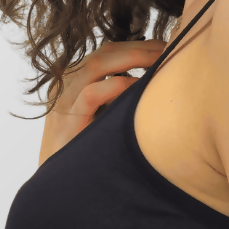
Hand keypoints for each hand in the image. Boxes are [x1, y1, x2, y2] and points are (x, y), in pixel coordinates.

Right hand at [37, 39, 166, 165]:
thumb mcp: (103, 115)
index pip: (110, 51)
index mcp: (76, 78)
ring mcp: (64, 98)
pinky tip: (140, 87)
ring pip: (99, 63)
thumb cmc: (85, 149)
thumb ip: (119, 97)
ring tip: (160, 61)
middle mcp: (67, 81)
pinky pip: (93, 93)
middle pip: (107, 51)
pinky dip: (119, 86)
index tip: (167, 48)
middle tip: (171, 48)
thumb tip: (155, 83)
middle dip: (142, 48)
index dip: (140, 45)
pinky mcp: (65, 118)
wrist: (57, 183)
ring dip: (134, 58)